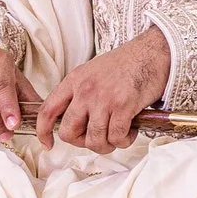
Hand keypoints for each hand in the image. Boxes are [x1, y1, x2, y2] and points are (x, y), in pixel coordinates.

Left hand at [36, 26, 171, 152]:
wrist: (153, 52)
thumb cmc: (127, 64)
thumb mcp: (93, 72)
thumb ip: (80, 93)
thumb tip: (75, 122)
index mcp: (74, 80)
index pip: (47, 110)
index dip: (43, 132)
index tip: (48, 144)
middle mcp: (85, 90)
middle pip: (69, 132)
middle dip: (82, 143)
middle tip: (97, 138)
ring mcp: (103, 98)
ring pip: (94, 140)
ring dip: (107, 145)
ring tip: (118, 136)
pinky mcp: (123, 105)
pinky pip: (116, 137)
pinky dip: (124, 140)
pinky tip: (131, 131)